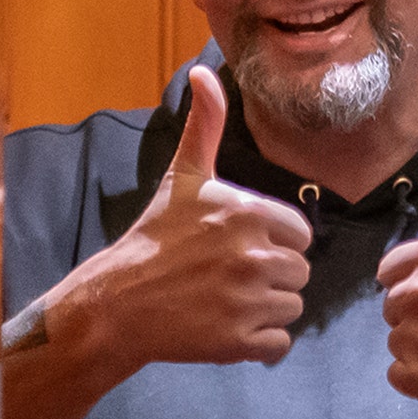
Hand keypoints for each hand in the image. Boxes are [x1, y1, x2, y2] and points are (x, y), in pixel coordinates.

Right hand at [52, 66, 312, 368]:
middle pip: (299, 272)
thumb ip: (207, 125)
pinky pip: (279, 345)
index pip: (300, 234)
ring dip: (266, 309)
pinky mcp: (239, 341)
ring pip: (292, 308)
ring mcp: (247, 300)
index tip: (239, 245)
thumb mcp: (183, 176)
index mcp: (249, 212)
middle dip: (271, 276)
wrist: (117, 302)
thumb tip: (204, 73)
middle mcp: (253, 255)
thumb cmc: (155, 237)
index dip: (274, 241)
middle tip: (229, 276)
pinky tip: (228, 327)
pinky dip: (259, 343)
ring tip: (227, 299)